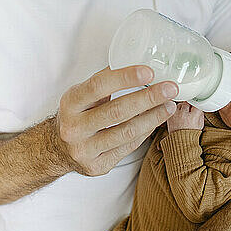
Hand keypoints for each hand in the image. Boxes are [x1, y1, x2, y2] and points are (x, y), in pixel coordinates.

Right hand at [54, 65, 178, 175]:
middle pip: (117, 111)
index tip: (149, 72)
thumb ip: (105, 81)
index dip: (125, 78)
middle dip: (148, 98)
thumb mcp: (82, 94)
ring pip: (126, 132)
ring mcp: (85, 149)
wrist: (60, 148)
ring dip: (153, 117)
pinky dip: (145, 132)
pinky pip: (128, 147)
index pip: (98, 86)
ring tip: (170, 105)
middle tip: (169, 89)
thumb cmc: (78, 114)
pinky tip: (156, 121)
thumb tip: (138, 64)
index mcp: (70, 103)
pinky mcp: (97, 166)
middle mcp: (74, 128)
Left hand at [166, 102, 203, 133]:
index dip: (197, 106)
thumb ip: (200, 114)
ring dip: (182, 107)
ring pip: (180, 104)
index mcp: (192, 118)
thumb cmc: (190, 134)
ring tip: (184, 114)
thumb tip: (199, 106)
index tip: (196, 108)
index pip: (196, 105)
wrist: (180, 141)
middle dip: (189, 106)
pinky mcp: (169, 116)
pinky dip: (176, 110)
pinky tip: (179, 115)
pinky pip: (173, 108)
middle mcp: (182, 115)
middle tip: (190, 112)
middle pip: (187, 103)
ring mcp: (175, 115)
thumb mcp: (200, 125)